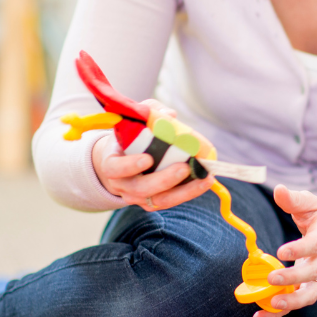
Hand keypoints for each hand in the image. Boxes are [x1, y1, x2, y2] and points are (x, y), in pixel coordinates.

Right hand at [90, 100, 211, 211]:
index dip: (129, 166)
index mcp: (111, 163)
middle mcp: (122, 184)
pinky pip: (171, 201)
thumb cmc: (130, 137)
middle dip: (164, 180)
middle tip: (184, 168)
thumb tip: (170, 115)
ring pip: (159, 200)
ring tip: (204, 178)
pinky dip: (189, 192)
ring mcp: (137, 197)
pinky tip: (205, 181)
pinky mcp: (152, 203)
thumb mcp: (134, 121)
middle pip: (140, 189)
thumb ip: (149, 114)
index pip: (114, 168)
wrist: (121, 161)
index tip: (147, 158)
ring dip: (184, 191)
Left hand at [249, 185, 316, 316]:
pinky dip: (277, 314)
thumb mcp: (311, 204)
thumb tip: (279, 190)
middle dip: (293, 279)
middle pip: (313, 274)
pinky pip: (294, 304)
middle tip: (272, 278)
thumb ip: (294, 199)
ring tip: (270, 305)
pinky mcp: (307, 288)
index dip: (300, 249)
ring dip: (290, 303)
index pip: (315, 245)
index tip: (281, 251)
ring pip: (308, 296)